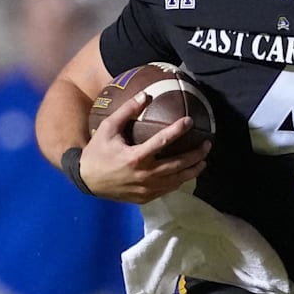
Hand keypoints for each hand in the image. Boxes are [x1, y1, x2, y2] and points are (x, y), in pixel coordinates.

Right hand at [80, 91, 210, 202]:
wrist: (86, 181)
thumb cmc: (97, 152)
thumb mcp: (107, 129)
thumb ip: (126, 111)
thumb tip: (145, 95)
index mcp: (136, 157)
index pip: (163, 141)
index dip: (178, 130)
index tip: (190, 120)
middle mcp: (144, 175)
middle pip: (178, 165)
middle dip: (196, 155)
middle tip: (207, 144)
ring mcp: (146, 189)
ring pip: (177, 181)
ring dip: (192, 170)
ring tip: (204, 161)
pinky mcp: (145, 198)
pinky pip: (168, 189)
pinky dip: (179, 181)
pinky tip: (186, 173)